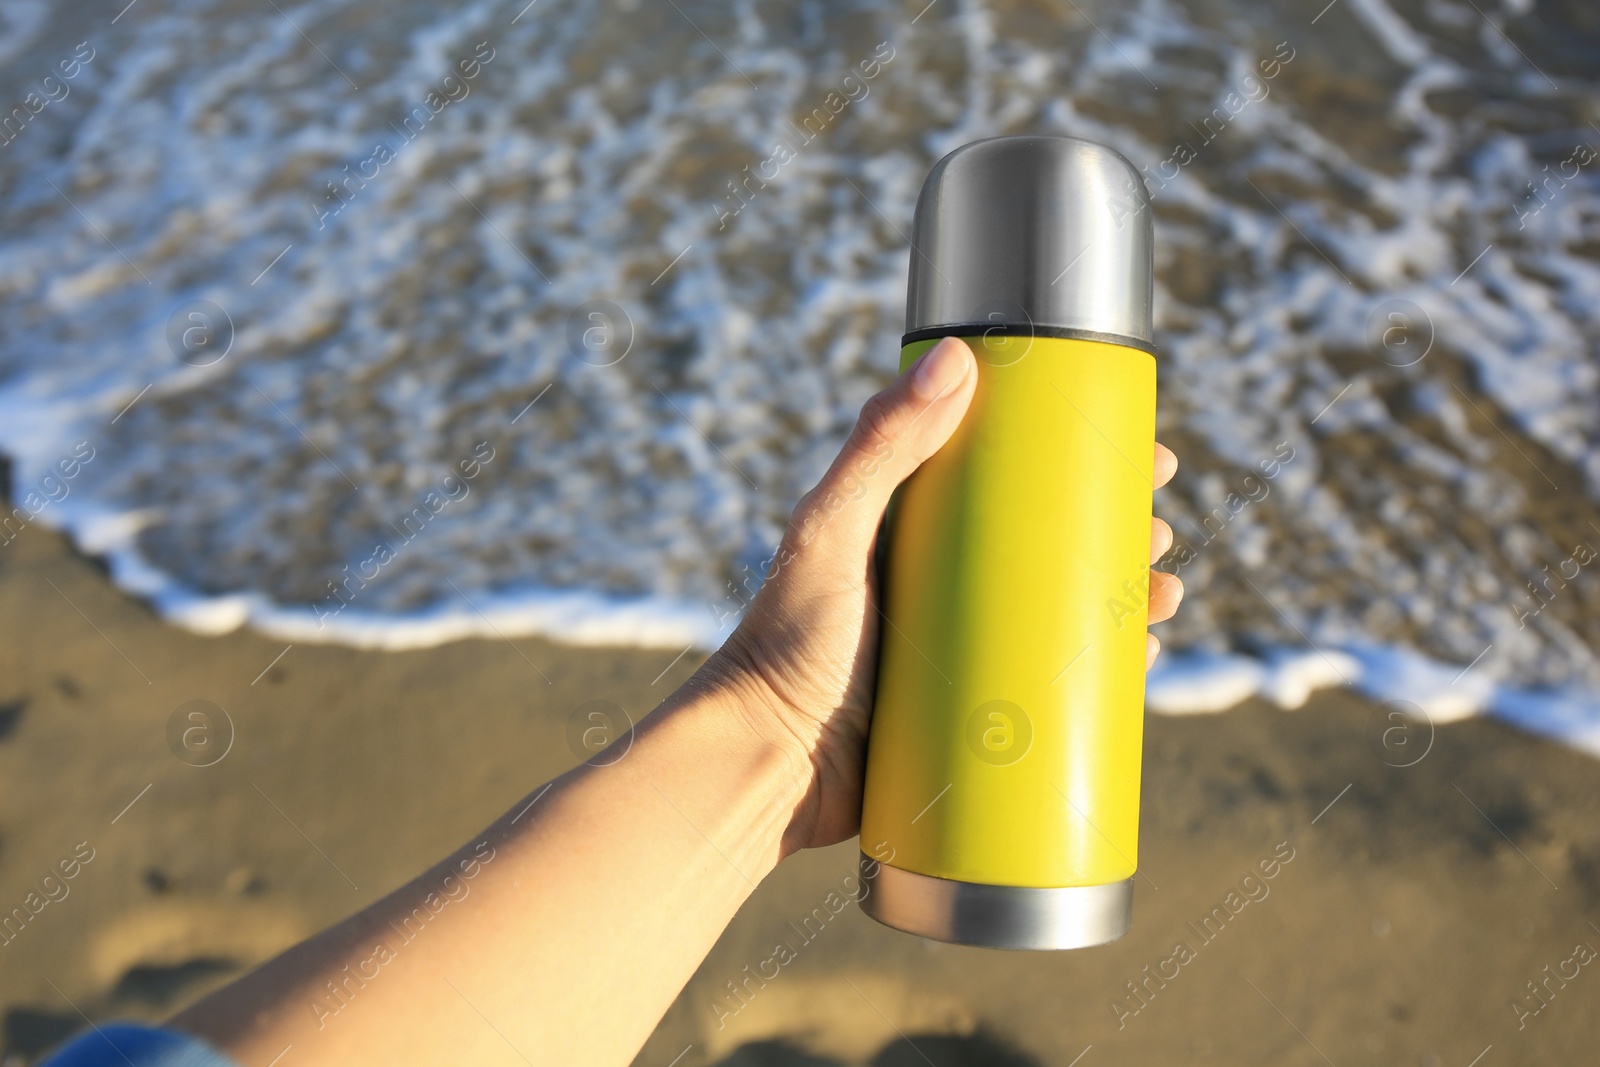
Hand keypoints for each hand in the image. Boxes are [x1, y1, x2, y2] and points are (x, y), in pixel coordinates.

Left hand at [705, 336, 1180, 856]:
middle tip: (1160, 526)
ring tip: (1166, 595)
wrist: (765, 765)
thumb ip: (881, 446)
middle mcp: (936, 581)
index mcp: (907, 527)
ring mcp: (955, 646)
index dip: (1075, 456)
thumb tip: (956, 356)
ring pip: (1058, 610)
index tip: (1135, 444)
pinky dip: (1099, 668)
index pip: (1006, 472)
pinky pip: (1047, 682)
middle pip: (1045, 541)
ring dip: (1121, 597)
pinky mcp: (967, 710)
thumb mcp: (832, 532)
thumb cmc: (784, 644)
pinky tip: (1142, 662)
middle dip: (1113, 530)